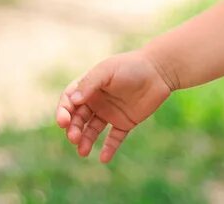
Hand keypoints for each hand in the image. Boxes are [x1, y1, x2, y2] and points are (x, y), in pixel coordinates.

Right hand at [54, 50, 172, 162]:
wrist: (160, 71)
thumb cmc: (132, 66)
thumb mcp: (108, 70)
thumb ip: (90, 83)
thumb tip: (73, 101)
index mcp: (89, 87)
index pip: (69, 102)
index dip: (63, 112)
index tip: (64, 121)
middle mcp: (97, 102)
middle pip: (78, 119)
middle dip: (73, 129)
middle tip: (74, 138)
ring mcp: (110, 113)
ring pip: (92, 131)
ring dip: (86, 141)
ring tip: (83, 152)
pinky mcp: (125, 122)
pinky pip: (114, 138)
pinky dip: (109, 148)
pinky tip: (104, 158)